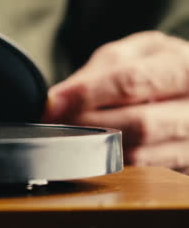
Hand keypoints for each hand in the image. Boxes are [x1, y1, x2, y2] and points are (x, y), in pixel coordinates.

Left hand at [43, 31, 188, 171]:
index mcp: (188, 66)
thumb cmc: (158, 65)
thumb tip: (59, 99)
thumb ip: (98, 72)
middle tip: (56, 124)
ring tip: (70, 137)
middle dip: (89, 126)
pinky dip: (112, 164)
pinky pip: (145, 174)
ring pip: (142, 155)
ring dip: (96, 148)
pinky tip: (94, 152)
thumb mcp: (132, 53)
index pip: (131, 82)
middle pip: (139, 124)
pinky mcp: (187, 167)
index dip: (86, 95)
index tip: (51, 105)